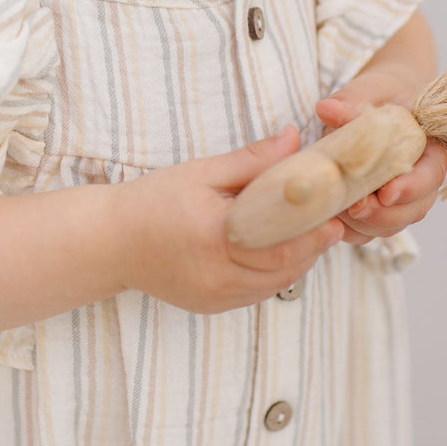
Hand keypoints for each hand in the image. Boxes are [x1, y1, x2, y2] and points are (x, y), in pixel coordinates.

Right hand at [115, 128, 343, 313]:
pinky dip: (274, 274)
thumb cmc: (152, 201)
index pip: (284, 241)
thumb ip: (252, 160)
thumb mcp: (200, 172)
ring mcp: (216, 296)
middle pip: (286, 267)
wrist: (109, 242)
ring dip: (297, 261)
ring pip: (275, 283)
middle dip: (314, 245)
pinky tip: (277, 251)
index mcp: (217, 237)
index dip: (316, 230)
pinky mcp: (211, 306)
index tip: (337, 212)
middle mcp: (218, 275)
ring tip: (310, 235)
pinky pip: (256, 293)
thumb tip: (295, 138)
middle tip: (333, 222)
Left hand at [316, 70, 446, 244]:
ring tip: (337, 212)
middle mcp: (419, 180)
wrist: (373, 105)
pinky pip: (365, 231)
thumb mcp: (368, 91)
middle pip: (413, 209)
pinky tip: (328, 220)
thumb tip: (326, 109)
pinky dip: (348, 230)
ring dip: (365, 225)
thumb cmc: (378, 96)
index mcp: (430, 149)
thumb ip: (352, 100)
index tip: (386, 192)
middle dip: (385, 214)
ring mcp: (398, 200)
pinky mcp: (373, 210)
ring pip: (390, 225)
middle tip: (356, 208)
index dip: (411, 187)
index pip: (430, 174)